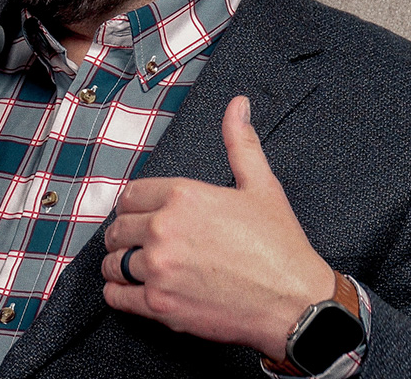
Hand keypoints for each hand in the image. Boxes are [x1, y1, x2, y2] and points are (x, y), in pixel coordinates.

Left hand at [101, 96, 334, 358]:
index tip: (140, 216)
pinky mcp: (160, 306)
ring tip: (135, 268)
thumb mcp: (261, 186)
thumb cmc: (280, 246)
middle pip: (118, 229)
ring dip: (120, 265)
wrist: (297, 304)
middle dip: (124, 235)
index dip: (133, 206)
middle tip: (137, 244)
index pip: (130, 195)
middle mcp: (164, 229)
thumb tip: (238, 104)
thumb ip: (240, 143)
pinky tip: (132, 291)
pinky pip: (116, 296)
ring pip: (113, 263)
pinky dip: (119, 294)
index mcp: (183, 196)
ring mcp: (159, 269)